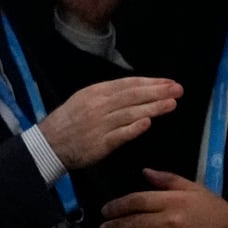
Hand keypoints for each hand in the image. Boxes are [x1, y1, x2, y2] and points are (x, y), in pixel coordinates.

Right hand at [37, 77, 181, 168]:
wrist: (49, 144)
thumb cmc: (69, 122)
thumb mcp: (84, 99)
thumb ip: (108, 96)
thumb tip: (135, 91)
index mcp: (96, 92)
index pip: (128, 84)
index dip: (150, 83)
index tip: (168, 82)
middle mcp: (99, 105)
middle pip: (133, 96)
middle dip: (157, 92)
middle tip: (178, 89)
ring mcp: (100, 124)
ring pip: (130, 113)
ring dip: (153, 108)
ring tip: (172, 104)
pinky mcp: (100, 143)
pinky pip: (120, 134)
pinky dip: (134, 128)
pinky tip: (148, 123)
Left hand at [98, 167, 227, 227]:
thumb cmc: (215, 211)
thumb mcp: (194, 188)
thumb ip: (168, 179)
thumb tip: (144, 171)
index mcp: (173, 200)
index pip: (137, 200)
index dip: (118, 205)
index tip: (105, 210)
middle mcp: (170, 218)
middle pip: (134, 220)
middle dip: (114, 224)